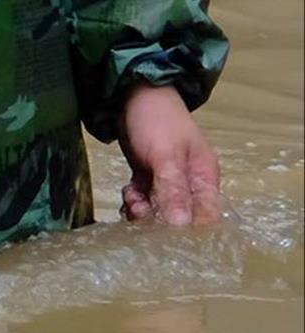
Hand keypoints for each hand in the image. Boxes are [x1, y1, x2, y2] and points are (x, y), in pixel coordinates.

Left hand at [118, 83, 222, 226]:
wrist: (132, 93)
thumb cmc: (156, 120)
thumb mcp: (166, 155)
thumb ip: (174, 189)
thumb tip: (181, 225)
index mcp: (204, 177)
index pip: (206, 215)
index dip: (190, 230)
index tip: (168, 238)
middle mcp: (190, 181)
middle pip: (180, 215)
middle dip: (159, 219)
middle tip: (139, 212)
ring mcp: (168, 179)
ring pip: (158, 208)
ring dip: (143, 210)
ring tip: (131, 200)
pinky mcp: (149, 174)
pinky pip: (144, 198)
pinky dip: (134, 200)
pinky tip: (127, 194)